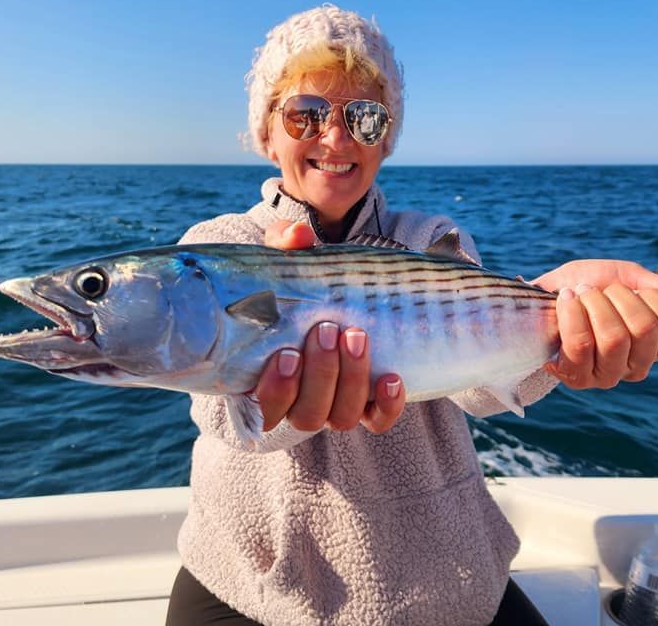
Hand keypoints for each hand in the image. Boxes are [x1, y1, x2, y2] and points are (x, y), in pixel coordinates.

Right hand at [255, 220, 405, 433]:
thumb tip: (296, 236)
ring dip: (351, 380)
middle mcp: (302, 401)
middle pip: (307, 414)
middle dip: (320, 375)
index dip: (276, 390)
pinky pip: (379, 420)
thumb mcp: (291, 262)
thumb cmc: (304, 284)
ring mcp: (338, 405)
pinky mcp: (371, 404)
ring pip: (342, 417)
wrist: (343, 295)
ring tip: (357, 336)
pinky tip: (392, 377)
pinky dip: (387, 404)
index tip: (287, 354)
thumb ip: (286, 246)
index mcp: (270, 378)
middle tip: (328, 330)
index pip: (265, 407)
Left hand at [531, 260, 657, 389]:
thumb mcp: (627, 277)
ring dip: (593, 304)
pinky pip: (580, 345)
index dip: (656, 298)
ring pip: (614, 338)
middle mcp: (639, 364)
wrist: (541, 296)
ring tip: (579, 295)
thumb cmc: (587, 286)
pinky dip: (571, 313)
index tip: (632, 288)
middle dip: (618, 297)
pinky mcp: (578, 377)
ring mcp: (609, 375)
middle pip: (645, 330)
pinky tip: (566, 301)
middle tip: (600, 291)